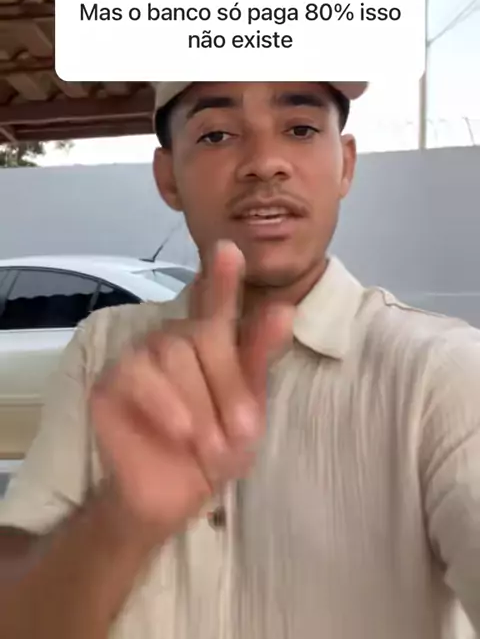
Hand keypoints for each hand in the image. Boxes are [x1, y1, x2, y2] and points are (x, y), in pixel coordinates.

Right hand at [90, 241, 292, 542]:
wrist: (175, 497)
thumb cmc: (217, 447)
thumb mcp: (250, 408)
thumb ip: (259, 358)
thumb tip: (284, 309)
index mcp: (210, 339)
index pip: (216, 300)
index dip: (222, 276)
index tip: (230, 251)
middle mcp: (175, 338)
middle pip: (203, 335)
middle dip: (227, 387)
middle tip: (240, 434)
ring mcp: (139, 356)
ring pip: (172, 353)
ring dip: (199, 405)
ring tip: (209, 445)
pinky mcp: (110, 381)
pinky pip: (137, 375)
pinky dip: (164, 404)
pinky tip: (181, 430)